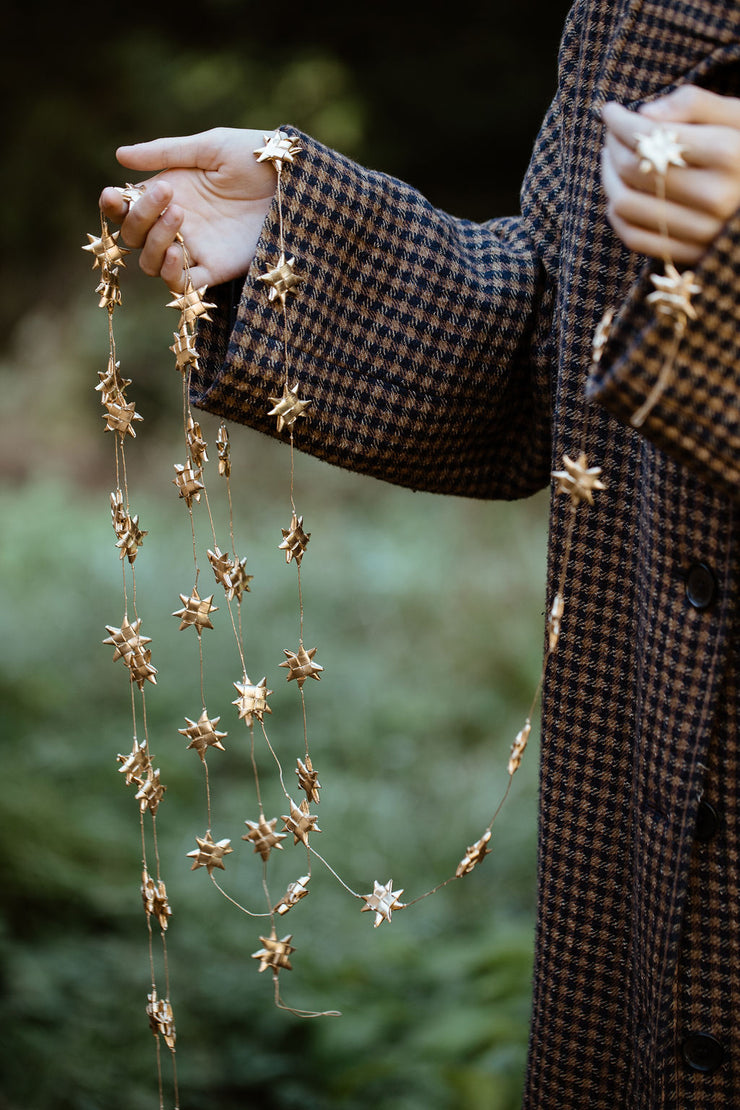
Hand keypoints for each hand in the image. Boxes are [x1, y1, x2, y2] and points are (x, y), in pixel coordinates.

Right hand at [99, 127, 278, 289]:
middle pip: (134, 236)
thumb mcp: (210, 147)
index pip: (127, 208)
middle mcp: (177, 224)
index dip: (113, 205)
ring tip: (178, 216)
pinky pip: (183, 287)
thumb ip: (165, 152)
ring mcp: (195, 249)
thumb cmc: (255, 157)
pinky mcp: (217, 270)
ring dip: (155, 242)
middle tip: (169, 194)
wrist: (294, 181)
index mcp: (169, 193)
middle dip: (141, 216)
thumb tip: (119, 156)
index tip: (113, 195)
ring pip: (152, 264)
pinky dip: (173, 275)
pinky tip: (180, 253)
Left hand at [601, 86, 739, 264]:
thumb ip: (695, 104)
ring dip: (608, 180)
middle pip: (633, 171)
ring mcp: (701, 232)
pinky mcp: (690, 255)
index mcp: (729, 154)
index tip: (611, 112)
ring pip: (625, 205)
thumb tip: (644, 113)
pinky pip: (633, 237)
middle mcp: (714, 197)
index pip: (651, 138)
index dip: (620, 123)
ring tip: (615, 161)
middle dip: (613, 147)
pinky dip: (618, 214)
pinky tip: (621, 193)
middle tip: (613, 135)